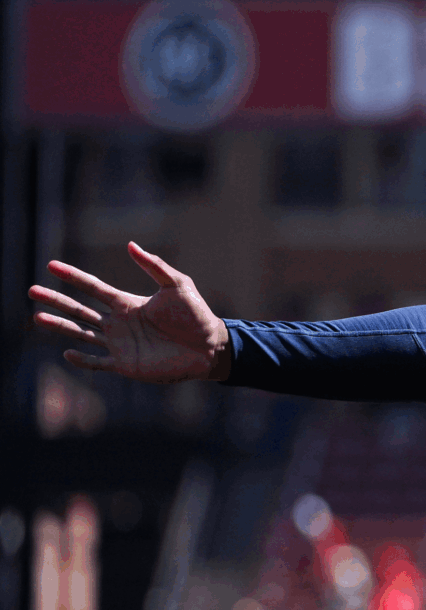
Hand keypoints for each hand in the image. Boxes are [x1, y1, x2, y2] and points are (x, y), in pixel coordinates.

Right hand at [30, 242, 231, 382]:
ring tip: (37, 317)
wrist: (210, 346)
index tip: (51, 265)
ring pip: (82, 334)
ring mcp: (120, 344)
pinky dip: (83, 360)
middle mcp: (118, 323)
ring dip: (60, 327)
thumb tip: (131, 245)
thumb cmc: (196, 315)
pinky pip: (99, 362)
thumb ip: (155, 266)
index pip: (93, 288)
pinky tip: (68, 353)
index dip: (73, 277)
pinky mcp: (126, 364)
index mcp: (128, 303)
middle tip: (31, 290)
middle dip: (56, 300)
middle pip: (80, 310)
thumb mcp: (178, 285)